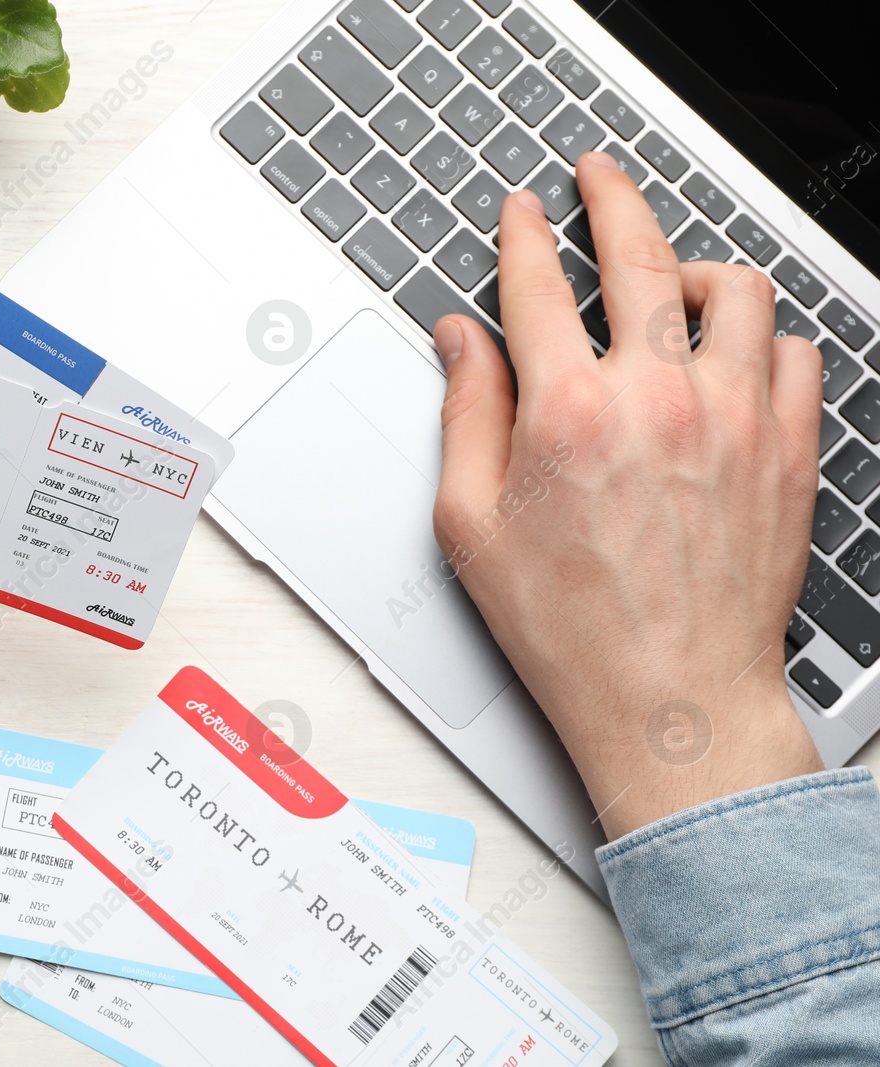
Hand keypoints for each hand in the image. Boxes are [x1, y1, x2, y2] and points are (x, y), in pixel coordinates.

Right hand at [432, 151, 823, 840]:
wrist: (670, 698)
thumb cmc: (570, 630)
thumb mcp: (470, 527)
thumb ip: (464, 417)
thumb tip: (459, 343)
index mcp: (567, 415)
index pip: (538, 286)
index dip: (522, 235)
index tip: (519, 213)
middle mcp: (657, 400)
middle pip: (640, 256)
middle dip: (611, 198)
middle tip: (597, 177)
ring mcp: (734, 418)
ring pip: (736, 290)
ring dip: (696, 269)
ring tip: (673, 279)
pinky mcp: (787, 450)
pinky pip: (796, 350)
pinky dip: (765, 335)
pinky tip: (735, 352)